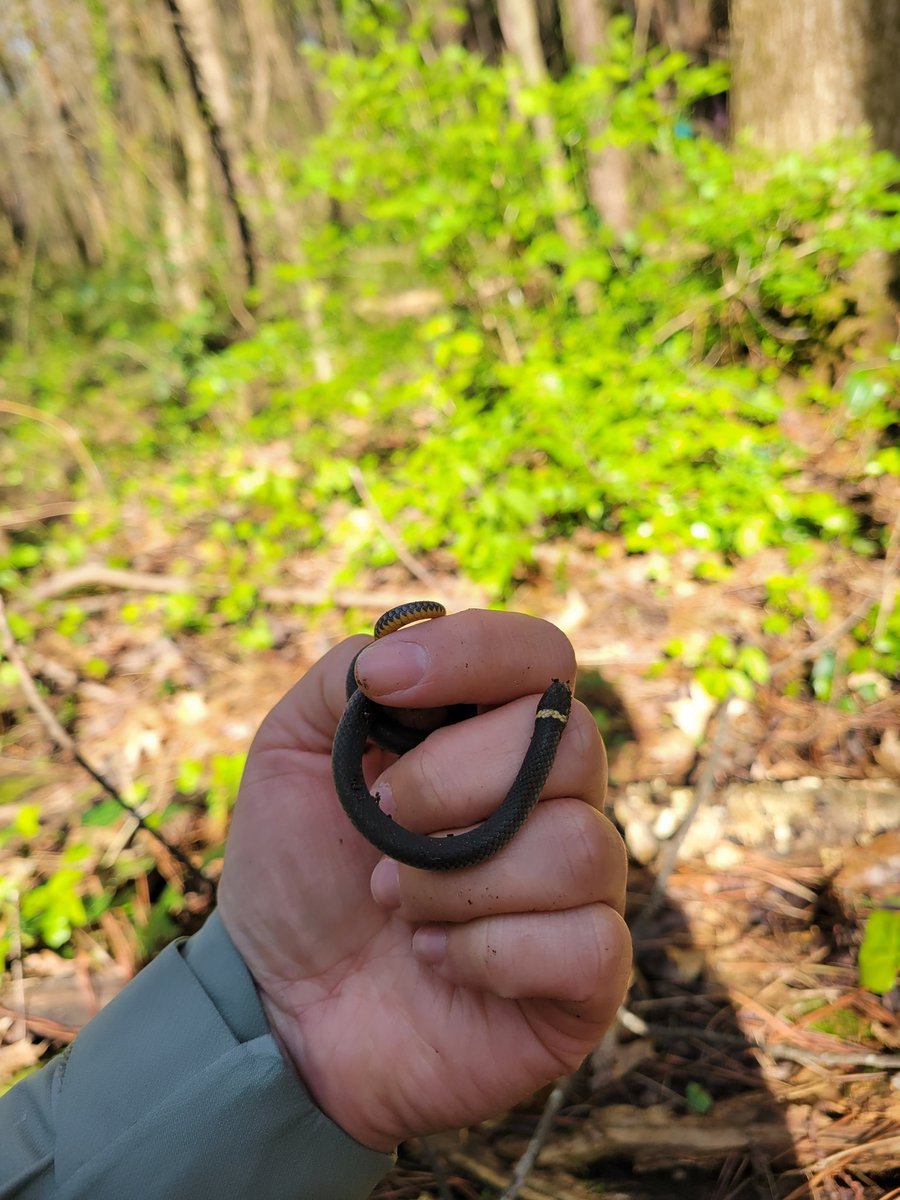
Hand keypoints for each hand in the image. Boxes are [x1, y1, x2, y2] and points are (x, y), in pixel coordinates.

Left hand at [218, 609, 630, 1151]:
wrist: (280, 1008)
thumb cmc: (297, 876)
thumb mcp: (291, 755)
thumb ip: (343, 676)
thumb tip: (404, 646)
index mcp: (493, 735)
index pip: (541, 655)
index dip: (476, 653)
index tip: (386, 683)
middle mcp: (553, 800)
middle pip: (569, 743)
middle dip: (450, 781)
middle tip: (381, 823)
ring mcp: (578, 889)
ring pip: (578, 845)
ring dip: (458, 880)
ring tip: (394, 903)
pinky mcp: (586, 976)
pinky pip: (588, 942)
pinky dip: (486, 952)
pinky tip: (434, 960)